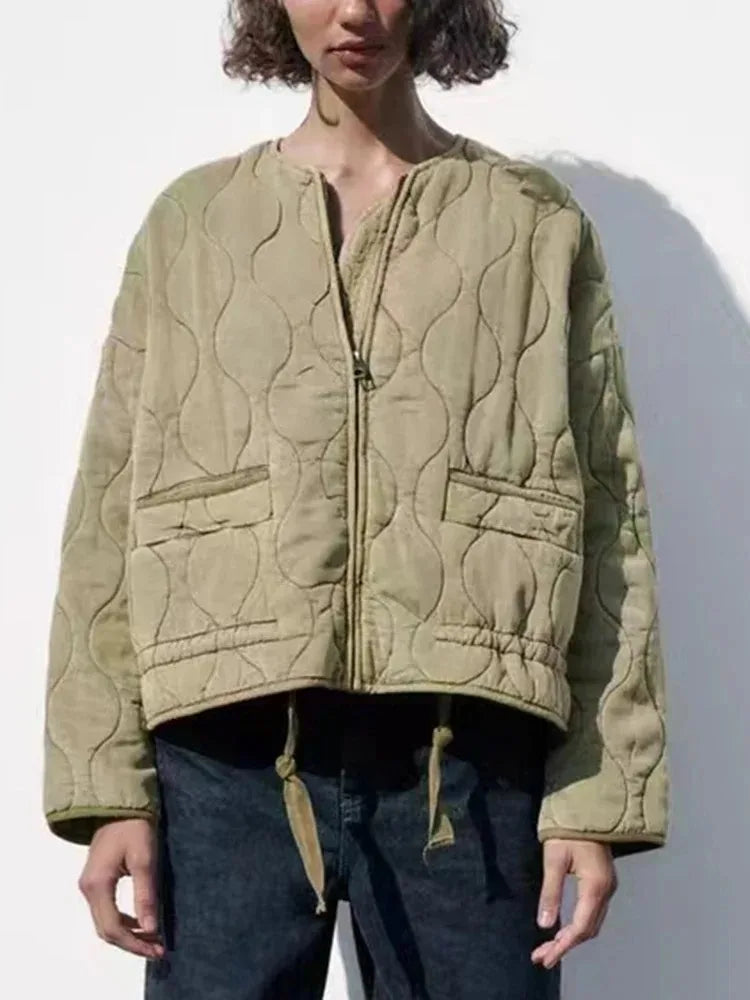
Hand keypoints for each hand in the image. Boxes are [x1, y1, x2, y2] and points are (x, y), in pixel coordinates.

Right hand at [77, 817, 164, 959]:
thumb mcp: (145, 859)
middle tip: (158, 949)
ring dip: (128, 935)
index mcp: (98, 884)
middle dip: (132, 943)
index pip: (113, 927)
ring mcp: (89, 886)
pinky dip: (123, 922)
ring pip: (105, 923)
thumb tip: (150, 928)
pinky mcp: (96, 881)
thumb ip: (145, 894)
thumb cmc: (134, 826)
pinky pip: (106, 912)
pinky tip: (142, 922)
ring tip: (153, 940)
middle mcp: (89, 889)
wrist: (118, 804)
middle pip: (107, 930)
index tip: (157, 948)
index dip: (135, 943)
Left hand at [531, 838, 617, 967]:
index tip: (546, 958)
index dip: (563, 946)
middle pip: (588, 930)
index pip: (580, 927)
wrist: (588, 809)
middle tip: (542, 956)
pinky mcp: (604, 882)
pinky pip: (593, 913)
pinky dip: (578, 926)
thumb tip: (545, 924)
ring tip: (548, 948)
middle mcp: (606, 890)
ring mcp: (608, 887)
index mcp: (595, 886)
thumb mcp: (554, 860)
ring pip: (592, 923)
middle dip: (565, 946)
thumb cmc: (568, 831)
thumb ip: (551, 893)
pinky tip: (563, 929)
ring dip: (571, 938)